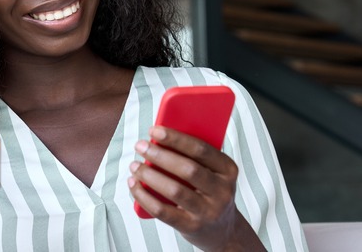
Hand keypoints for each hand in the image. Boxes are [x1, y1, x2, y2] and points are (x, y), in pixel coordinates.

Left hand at [128, 126, 263, 250]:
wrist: (222, 231)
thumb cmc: (209, 192)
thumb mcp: (212, 172)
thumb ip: (194, 157)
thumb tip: (158, 139)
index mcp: (228, 170)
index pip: (201, 150)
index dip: (176, 138)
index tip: (154, 130)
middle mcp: (222, 191)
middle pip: (187, 169)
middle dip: (160, 155)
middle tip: (140, 146)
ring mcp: (208, 211)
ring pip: (174, 190)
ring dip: (149, 175)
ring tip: (134, 165)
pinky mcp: (192, 227)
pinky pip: (163, 211)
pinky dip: (144, 197)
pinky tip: (134, 185)